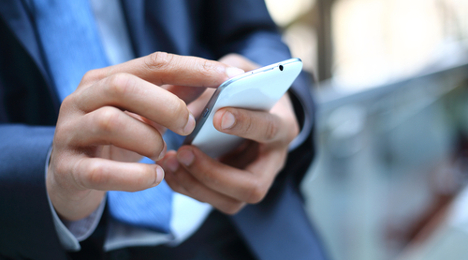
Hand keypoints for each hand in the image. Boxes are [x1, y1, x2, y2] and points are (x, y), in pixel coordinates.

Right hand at [47, 52, 243, 220]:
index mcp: (104, 79)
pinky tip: (154, 176)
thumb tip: (216, 78)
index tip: (227, 78)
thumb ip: (172, 94)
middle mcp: (82, 99)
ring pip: (110, 122)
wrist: (71, 176)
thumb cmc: (115, 139)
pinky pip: (100, 171)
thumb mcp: (142, 113)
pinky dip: (135, 176)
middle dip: (167, 106)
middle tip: (188, 126)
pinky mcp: (68, 169)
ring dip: (149, 140)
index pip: (153, 64)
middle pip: (124, 86)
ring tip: (163, 153)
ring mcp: (70, 133)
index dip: (193, 68)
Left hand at [160, 54, 299, 213]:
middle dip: (214, 173)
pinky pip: (212, 200)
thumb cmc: (246, 86)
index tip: (218, 116)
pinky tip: (169, 168)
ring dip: (195, 185)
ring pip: (231, 202)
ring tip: (169, 161)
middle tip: (184, 151)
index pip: (269, 130)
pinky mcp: (234, 189)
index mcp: (282, 124)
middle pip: (253, 186)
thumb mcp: (238, 70)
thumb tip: (195, 97)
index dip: (246, 124)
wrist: (253, 105)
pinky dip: (186, 187)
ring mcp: (254, 178)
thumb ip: (221, 79)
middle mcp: (273, 160)